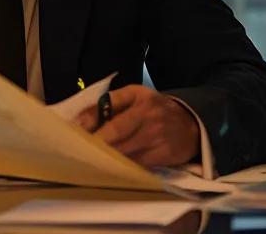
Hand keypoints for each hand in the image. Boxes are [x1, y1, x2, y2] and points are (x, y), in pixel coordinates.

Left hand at [76, 85, 200, 166]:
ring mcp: (156, 135)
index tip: (74, 128)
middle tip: (76, 150)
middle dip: (95, 141)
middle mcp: (148, 114)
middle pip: (116, 130)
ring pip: (124, 149)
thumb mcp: (136, 97)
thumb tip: (81, 119)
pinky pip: (135, 163)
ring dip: (104, 157)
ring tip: (86, 161)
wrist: (191, 124)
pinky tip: (107, 169)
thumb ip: (110, 103)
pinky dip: (120, 167)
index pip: (111, 103)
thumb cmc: (155, 109)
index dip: (91, 117)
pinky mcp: (162, 154)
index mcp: (139, 96)